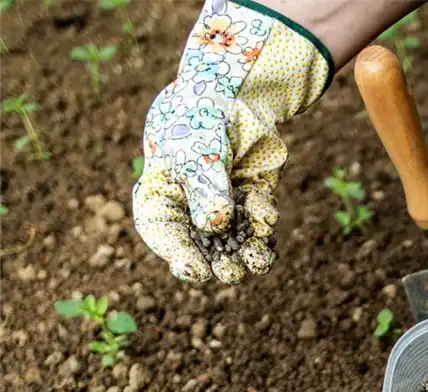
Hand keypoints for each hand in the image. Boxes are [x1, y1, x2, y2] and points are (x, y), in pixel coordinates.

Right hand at [133, 1, 331, 283]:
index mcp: (161, 192)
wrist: (239, 83)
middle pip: (201, 247)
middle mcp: (191, 206)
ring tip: (258, 260)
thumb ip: (206, 188)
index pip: (163, 233)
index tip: (196, 271)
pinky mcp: (252, 199)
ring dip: (246, 255)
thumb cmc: (202, 111)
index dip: (177, 255)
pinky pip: (258, 224)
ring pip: (234, 243)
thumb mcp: (198, 148)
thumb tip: (216, 227)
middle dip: (217, 263)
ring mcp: (223, 205)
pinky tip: (266, 214)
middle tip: (230, 272)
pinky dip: (264, 224)